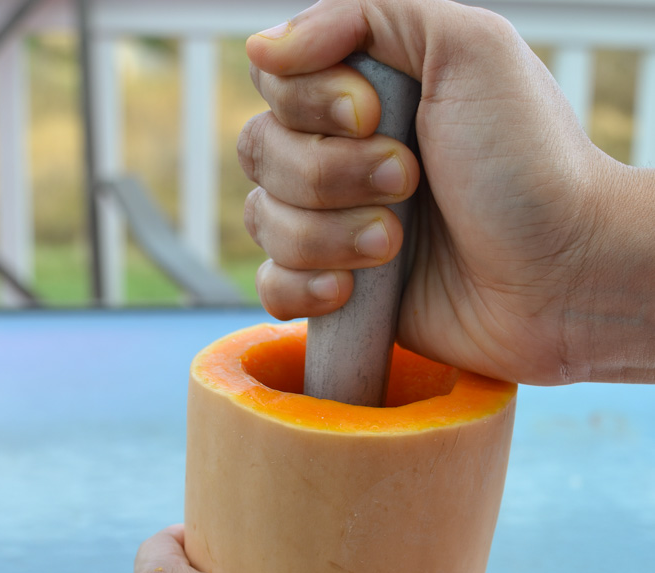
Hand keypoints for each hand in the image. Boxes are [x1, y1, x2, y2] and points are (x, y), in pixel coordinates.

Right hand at [239, 0, 653, 384]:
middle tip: (409, 182)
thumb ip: (369, 14)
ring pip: (263, 220)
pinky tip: (351, 292)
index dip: (310, 101)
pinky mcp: (342, 295)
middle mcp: (345, 155)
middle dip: (331, 173)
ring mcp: (339, 227)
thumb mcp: (468, 47)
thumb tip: (263, 48)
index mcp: (368, 91)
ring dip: (329, 235)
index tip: (374, 116)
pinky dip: (303, 288)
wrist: (559, 277)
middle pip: (262, 150)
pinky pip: (273, 287)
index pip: (277, 80)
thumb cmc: (528, 164)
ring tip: (396, 244)